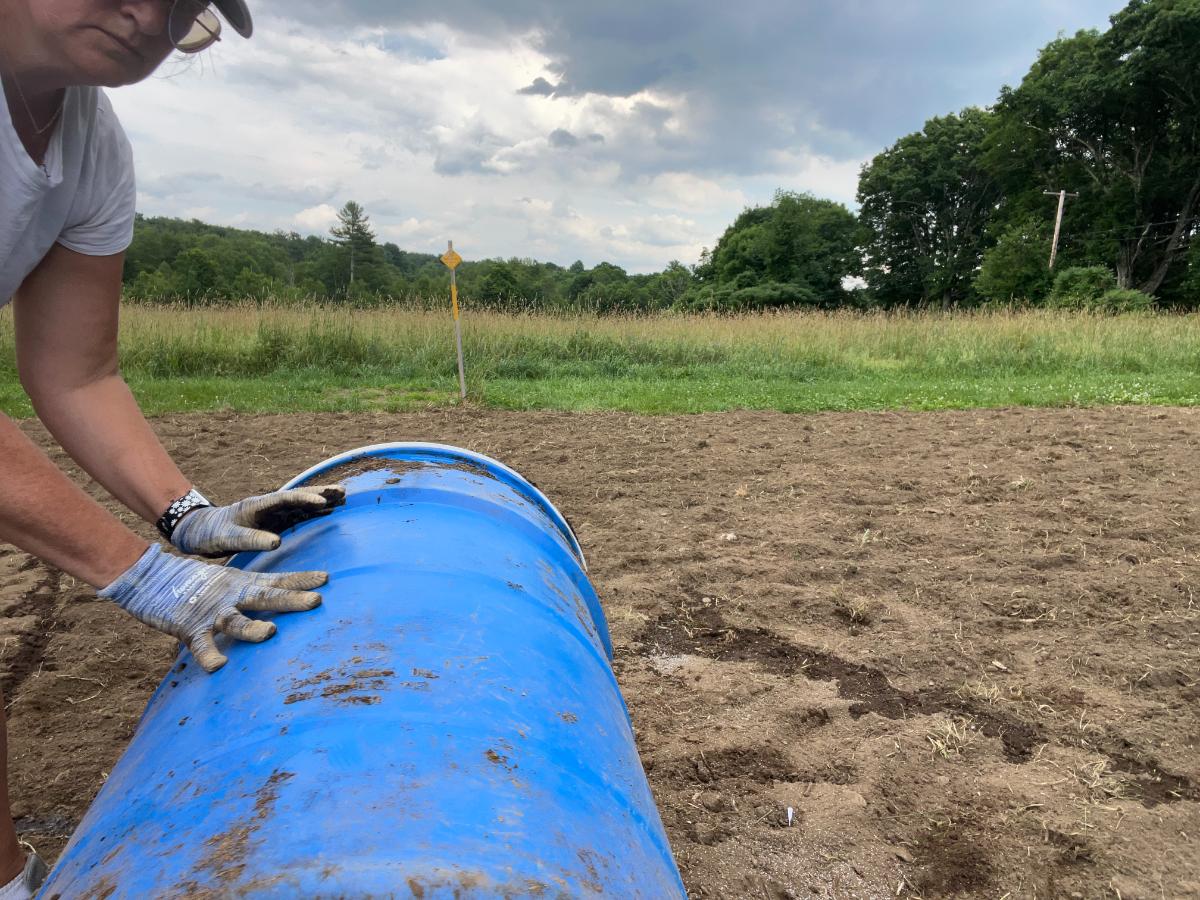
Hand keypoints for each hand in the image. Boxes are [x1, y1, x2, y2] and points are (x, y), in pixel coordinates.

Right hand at [99, 544, 326, 671]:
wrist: (150, 578)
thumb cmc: (195, 586)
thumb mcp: (229, 584)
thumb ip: (252, 592)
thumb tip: (279, 604)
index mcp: (243, 585)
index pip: (277, 580)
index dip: (301, 579)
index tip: (326, 578)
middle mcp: (232, 595)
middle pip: (266, 596)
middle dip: (292, 599)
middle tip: (316, 600)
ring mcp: (212, 612)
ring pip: (236, 620)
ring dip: (253, 627)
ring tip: (270, 632)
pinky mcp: (189, 627)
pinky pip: (200, 646)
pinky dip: (208, 656)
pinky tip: (219, 666)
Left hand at [170, 485, 344, 556]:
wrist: (199, 532)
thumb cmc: (211, 535)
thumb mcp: (228, 538)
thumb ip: (251, 539)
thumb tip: (276, 543)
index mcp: (257, 505)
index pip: (285, 498)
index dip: (304, 498)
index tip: (322, 500)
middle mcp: (267, 505)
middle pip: (298, 496)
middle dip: (320, 493)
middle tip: (343, 492)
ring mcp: (272, 513)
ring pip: (301, 504)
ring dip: (321, 500)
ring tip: (343, 498)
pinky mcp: (273, 521)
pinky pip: (298, 514)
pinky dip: (314, 511)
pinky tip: (328, 512)